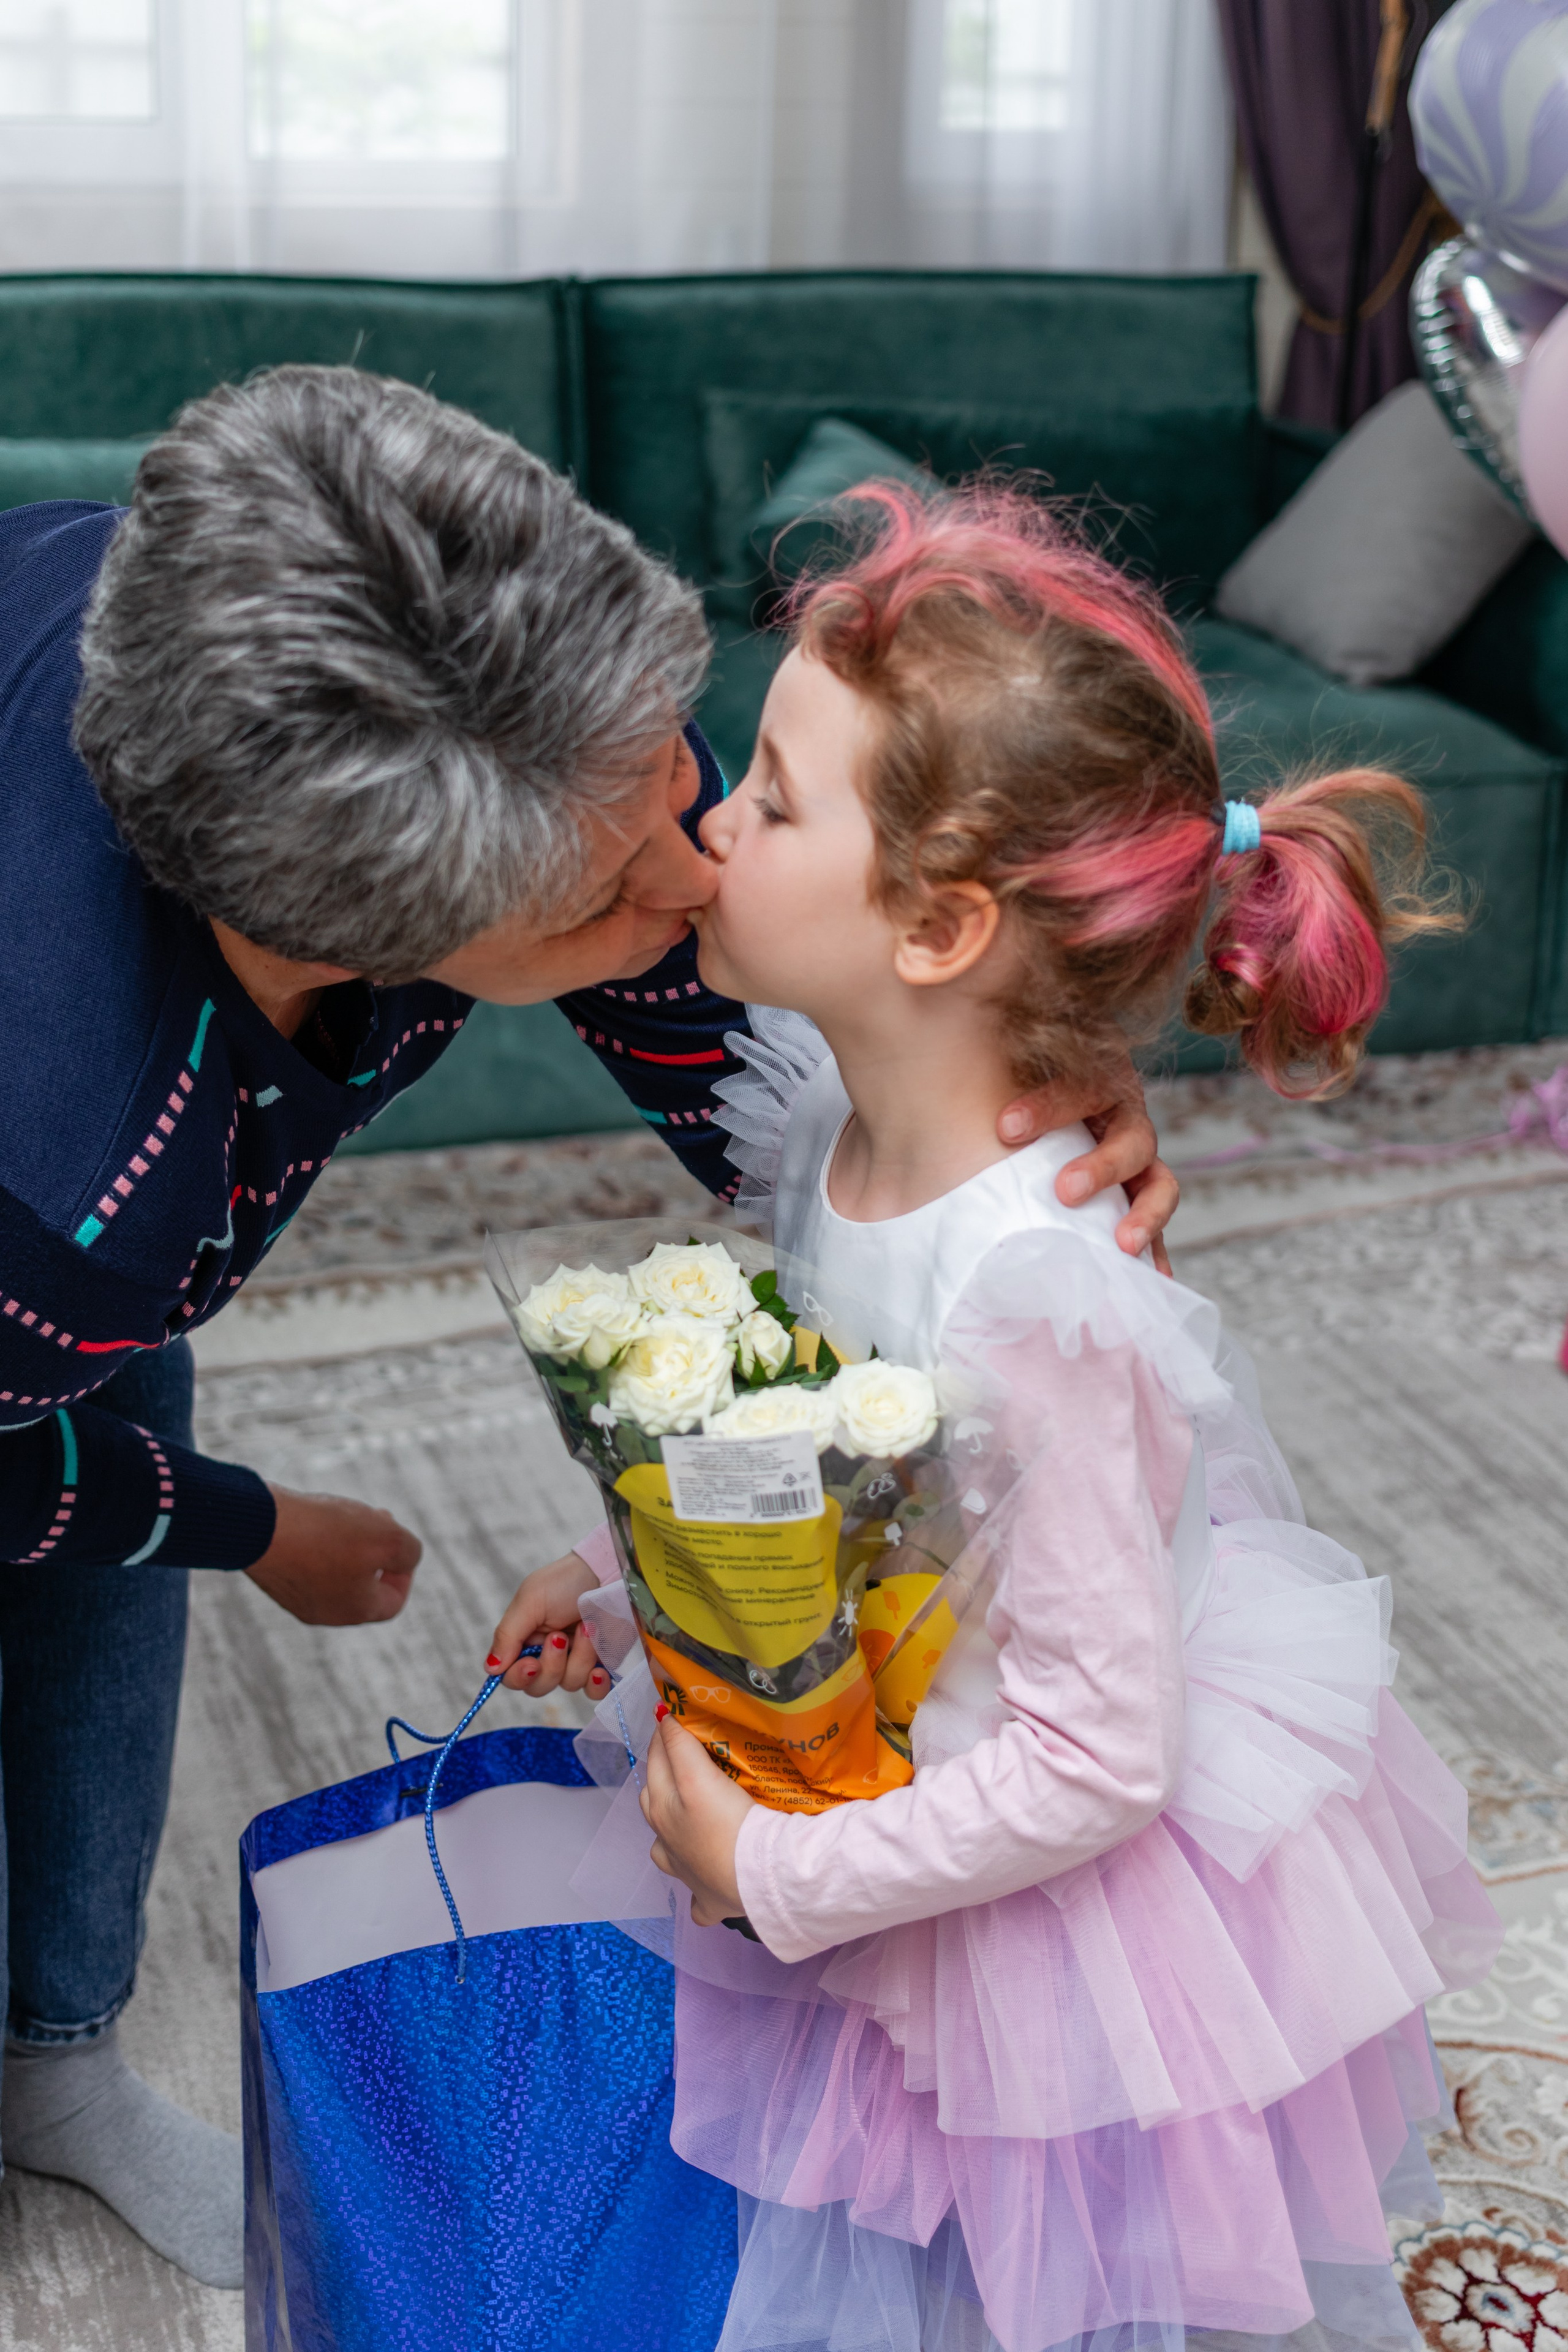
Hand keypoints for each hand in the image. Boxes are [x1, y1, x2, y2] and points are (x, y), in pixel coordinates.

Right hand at [246, 1486, 421, 1624]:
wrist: (257, 1526)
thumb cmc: (326, 1534)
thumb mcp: (388, 1539)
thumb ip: (409, 1552)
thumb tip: (406, 1559)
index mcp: (355, 1611)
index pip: (392, 1602)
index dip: (404, 1572)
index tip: (397, 1541)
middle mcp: (325, 1613)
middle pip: (364, 1586)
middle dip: (376, 1550)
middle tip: (376, 1518)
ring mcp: (295, 1597)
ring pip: (336, 1571)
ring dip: (349, 1542)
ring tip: (346, 1512)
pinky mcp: (275, 1577)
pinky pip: (308, 1563)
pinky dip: (320, 1541)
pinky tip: (315, 1516)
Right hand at [486, 1551, 609, 1699]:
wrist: (607, 1571)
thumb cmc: (565, 1582)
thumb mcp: (530, 1601)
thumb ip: (508, 1635)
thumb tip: (490, 1669)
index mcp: (527, 1641)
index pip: (513, 1676)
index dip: (519, 1677)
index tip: (531, 1664)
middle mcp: (550, 1656)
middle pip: (539, 1686)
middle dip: (552, 1665)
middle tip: (560, 1637)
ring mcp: (577, 1662)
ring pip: (569, 1685)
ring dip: (579, 1658)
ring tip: (588, 1628)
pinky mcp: (602, 1665)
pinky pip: (596, 1692)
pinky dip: (597, 1685)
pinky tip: (600, 1669)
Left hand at [641, 1707, 753, 1926]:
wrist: (759, 1879)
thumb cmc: (731, 1825)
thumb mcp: (702, 1777)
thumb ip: (682, 1745)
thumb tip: (663, 1715)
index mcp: (664, 1811)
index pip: (659, 1761)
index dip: (666, 1735)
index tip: (675, 1715)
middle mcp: (668, 1843)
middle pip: (655, 1802)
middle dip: (663, 1778)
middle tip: (686, 1755)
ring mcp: (687, 1874)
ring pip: (666, 1850)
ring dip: (671, 1832)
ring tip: (688, 1815)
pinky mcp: (709, 1901)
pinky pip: (698, 1902)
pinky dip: (699, 1893)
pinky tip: (707, 1884)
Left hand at [998, 1062, 1177, 1274]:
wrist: (1046, 1103)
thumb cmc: (1014, 1088)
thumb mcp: (1006, 1075)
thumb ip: (982, 1089)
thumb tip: (908, 1104)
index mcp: (1096, 1080)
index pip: (1080, 1088)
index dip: (1048, 1109)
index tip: (1004, 1129)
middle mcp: (1123, 1120)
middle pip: (1131, 1138)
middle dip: (1101, 1166)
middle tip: (1064, 1191)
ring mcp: (1138, 1163)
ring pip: (1158, 1184)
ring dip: (1144, 1215)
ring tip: (1122, 1244)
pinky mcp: (1141, 1199)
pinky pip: (1155, 1226)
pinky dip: (1155, 1252)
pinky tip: (1152, 1280)